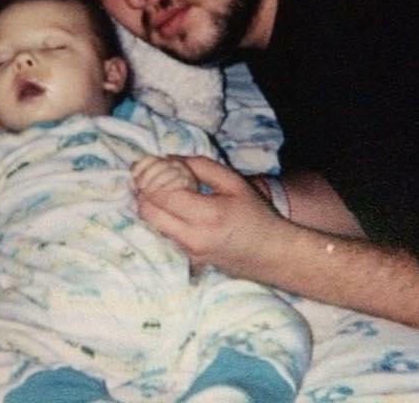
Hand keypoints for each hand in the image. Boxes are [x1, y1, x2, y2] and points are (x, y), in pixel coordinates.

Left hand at [135, 156, 287, 277]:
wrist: (274, 255)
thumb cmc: (256, 215)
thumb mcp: (234, 183)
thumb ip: (201, 166)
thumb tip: (168, 158)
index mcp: (207, 216)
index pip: (162, 194)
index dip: (154, 177)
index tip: (160, 166)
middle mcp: (192, 238)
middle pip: (147, 211)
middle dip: (145, 191)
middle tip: (154, 177)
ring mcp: (188, 252)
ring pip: (151, 224)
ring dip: (151, 205)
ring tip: (165, 191)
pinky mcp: (188, 260)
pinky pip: (162, 234)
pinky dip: (161, 218)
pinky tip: (175, 208)